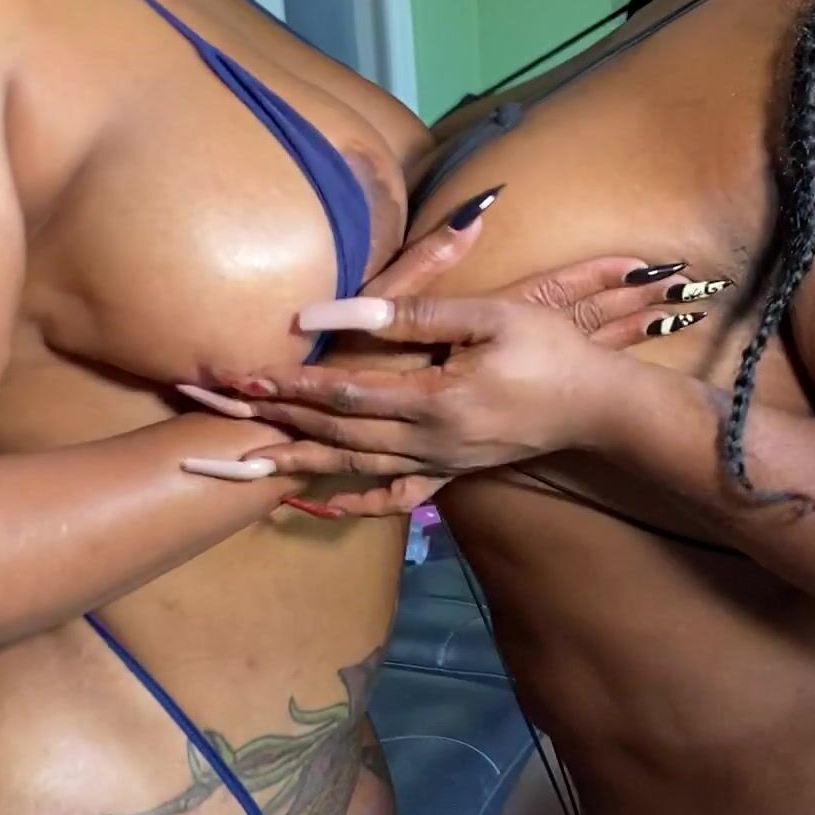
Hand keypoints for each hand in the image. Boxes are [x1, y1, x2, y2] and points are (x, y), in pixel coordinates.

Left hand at [177, 186, 723, 511]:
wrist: (601, 410)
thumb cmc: (553, 353)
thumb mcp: (492, 317)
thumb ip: (416, 313)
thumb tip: (341, 314)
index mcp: (433, 402)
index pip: (342, 393)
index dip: (288, 385)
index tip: (238, 373)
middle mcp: (426, 444)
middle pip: (331, 434)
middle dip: (269, 421)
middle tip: (212, 409)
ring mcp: (435, 465)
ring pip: (347, 468)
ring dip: (289, 462)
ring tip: (234, 458)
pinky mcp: (446, 474)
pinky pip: (385, 497)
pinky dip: (341, 501)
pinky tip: (305, 500)